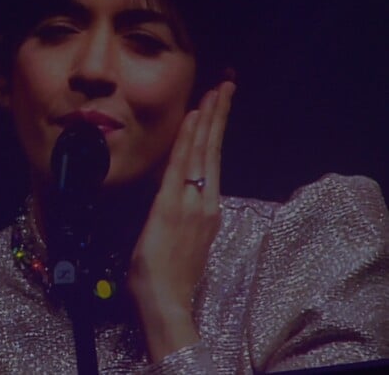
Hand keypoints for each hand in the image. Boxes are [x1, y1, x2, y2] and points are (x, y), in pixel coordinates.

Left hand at [127, 81, 235, 322]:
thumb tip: (182, 195)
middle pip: (213, 150)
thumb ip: (186, 214)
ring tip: (215, 92)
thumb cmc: (171, 277)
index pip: (213, 161)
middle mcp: (205, 201)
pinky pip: (180, 166)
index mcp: (208, 209)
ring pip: (201, 152)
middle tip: (224, 86)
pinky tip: (193, 117)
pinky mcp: (171, 206)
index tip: (217, 107)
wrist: (166, 304)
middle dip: (218, 115)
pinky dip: (188, 140)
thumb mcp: (185, 240)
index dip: (215, 132)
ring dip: (207, 118)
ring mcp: (191, 202)